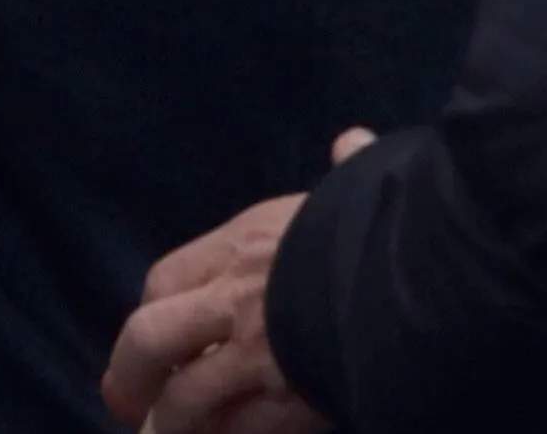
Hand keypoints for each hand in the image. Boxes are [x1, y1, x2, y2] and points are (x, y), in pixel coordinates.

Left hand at [101, 135, 362, 433]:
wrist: (423, 279)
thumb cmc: (386, 224)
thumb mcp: (356, 186)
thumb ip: (346, 170)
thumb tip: (351, 141)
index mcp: (243, 244)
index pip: (166, 278)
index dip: (151, 310)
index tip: (147, 331)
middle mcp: (235, 299)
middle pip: (151, 338)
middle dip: (130, 373)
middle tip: (123, 401)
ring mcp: (256, 356)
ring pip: (188, 397)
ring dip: (173, 421)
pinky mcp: (287, 404)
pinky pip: (241, 429)